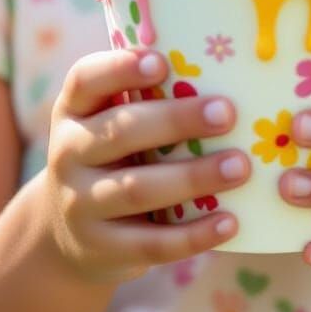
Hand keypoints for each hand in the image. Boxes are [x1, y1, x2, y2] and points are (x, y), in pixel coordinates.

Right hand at [43, 48, 251, 283]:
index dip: (119, 69)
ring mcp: (81, 205)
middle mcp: (69, 154)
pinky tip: (231, 221)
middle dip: (175, 121)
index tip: (162, 62)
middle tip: (228, 113)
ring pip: (137, 189)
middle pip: (119, 132)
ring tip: (241, 166)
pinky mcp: (102, 249)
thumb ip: (149, 97)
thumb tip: (227, 65)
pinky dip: (194, 235)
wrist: (68, 234)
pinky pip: (151, 244)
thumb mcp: (112, 121)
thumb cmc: (115, 156)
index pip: (85, 81)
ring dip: (193, 177)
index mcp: (74, 111)